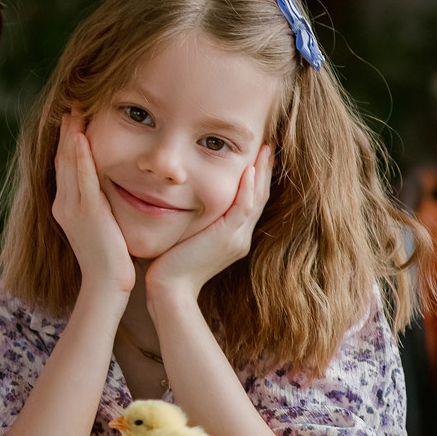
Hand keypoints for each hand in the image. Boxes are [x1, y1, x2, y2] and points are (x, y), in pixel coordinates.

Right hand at [51, 112, 133, 299]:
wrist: (106, 284)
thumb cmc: (111, 261)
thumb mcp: (101, 227)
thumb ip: (101, 207)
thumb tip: (109, 192)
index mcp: (65, 207)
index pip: (65, 166)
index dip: (68, 141)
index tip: (74, 120)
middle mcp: (63, 203)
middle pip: (62, 158)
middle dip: (67, 131)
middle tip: (72, 106)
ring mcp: (72, 207)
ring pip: (68, 162)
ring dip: (71, 134)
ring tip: (74, 111)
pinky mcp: (86, 211)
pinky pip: (82, 177)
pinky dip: (80, 154)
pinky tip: (81, 136)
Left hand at [145, 144, 273, 301]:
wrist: (168, 290)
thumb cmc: (168, 264)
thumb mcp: (186, 236)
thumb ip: (192, 220)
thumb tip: (180, 198)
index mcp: (233, 236)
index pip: (250, 201)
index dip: (256, 178)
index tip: (256, 154)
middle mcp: (240, 237)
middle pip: (259, 197)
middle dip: (264, 170)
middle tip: (269, 145)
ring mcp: (236, 239)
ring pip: (256, 200)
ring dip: (261, 173)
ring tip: (266, 150)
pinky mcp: (226, 239)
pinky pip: (242, 210)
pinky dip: (247, 189)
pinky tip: (248, 170)